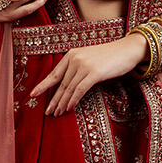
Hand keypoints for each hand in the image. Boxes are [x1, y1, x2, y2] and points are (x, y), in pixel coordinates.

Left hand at [29, 33, 148, 114]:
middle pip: (61, 84)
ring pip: (69, 88)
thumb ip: (78, 68)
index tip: (33, 95)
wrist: (128, 49)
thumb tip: (68, 85)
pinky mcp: (94, 73)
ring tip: (57, 113)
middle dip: (53, 99)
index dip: (43, 85)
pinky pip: (79, 90)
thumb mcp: (90, 59)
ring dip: (62, 103)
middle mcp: (75, 59)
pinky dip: (73, 100)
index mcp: (71, 54)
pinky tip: (69, 108)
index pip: (54, 74)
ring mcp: (84, 65)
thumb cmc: (111, 56)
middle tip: (47, 112)